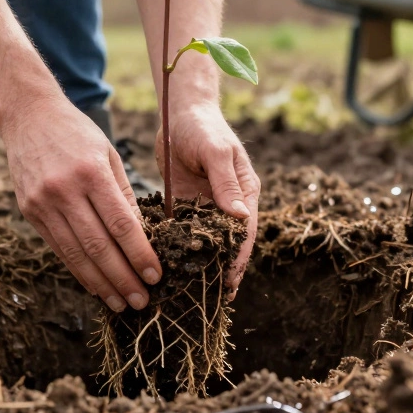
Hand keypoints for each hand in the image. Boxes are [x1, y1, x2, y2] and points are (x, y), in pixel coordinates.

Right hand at [0, 96, 161, 312]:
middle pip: (98, 245)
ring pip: (76, 254)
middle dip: (123, 278)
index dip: (139, 253)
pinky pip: (58, 248)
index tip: (155, 275)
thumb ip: (124, 194)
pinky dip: (78, 271)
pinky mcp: (29, 212)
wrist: (28, 117)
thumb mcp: (109, 153)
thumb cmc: (77, 133)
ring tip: (122, 303)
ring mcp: (42, 203)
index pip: (120, 223)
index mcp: (91, 172)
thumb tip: (141, 236)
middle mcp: (64, 190)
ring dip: (102, 283)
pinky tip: (96, 286)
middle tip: (143, 300)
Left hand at [155, 102, 259, 299]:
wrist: (181, 112)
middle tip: (210, 300)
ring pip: (204, 241)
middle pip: (226, 243)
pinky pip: (182, 231)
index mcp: (244, 192)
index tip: (230, 284)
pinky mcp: (184, 204)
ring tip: (190, 292)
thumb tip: (241, 216)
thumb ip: (226, 183)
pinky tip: (168, 267)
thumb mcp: (216, 152)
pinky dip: (178, 248)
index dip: (238, 259)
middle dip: (220, 270)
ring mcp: (205, 205)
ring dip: (199, 264)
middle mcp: (227, 203)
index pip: (244, 233)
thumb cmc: (204, 127)